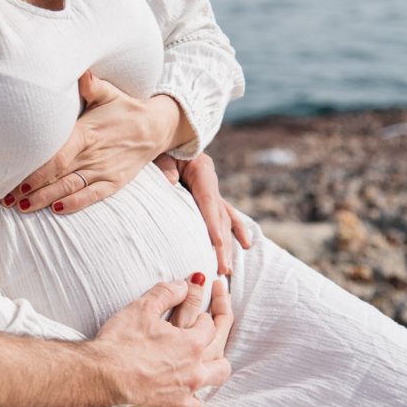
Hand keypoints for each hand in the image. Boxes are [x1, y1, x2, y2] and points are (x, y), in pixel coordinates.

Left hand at [3, 71, 188, 214]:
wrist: (155, 127)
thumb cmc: (123, 109)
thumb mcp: (108, 93)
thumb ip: (91, 85)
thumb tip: (82, 71)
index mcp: (86, 133)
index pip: (57, 156)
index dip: (36, 172)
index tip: (16, 180)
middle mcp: (93, 154)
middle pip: (58, 176)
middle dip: (31, 190)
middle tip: (8, 200)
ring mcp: (104, 170)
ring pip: (70, 188)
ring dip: (46, 199)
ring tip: (23, 207)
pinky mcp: (114, 182)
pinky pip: (92, 196)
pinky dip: (75, 204)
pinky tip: (57, 210)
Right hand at [90, 278, 229, 406]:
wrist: (102, 378)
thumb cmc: (120, 343)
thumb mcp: (142, 308)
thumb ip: (166, 293)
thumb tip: (183, 285)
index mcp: (192, 343)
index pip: (209, 325)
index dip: (203, 316)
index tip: (198, 312)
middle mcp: (195, 369)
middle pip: (221, 354)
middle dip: (218, 340)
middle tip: (210, 331)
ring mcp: (187, 391)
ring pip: (215, 380)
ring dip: (213, 368)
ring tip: (205, 362)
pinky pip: (196, 403)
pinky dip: (195, 395)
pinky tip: (187, 390)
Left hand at [155, 153, 251, 274]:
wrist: (167, 138)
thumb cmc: (161, 148)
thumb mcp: (160, 155)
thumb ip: (164, 168)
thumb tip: (171, 184)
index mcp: (202, 169)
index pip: (208, 200)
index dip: (213, 222)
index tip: (218, 243)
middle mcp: (211, 181)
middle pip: (219, 216)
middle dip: (223, 244)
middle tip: (223, 268)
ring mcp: (211, 189)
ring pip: (224, 220)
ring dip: (228, 245)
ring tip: (228, 268)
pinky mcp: (207, 196)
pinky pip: (224, 215)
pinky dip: (234, 230)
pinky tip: (245, 245)